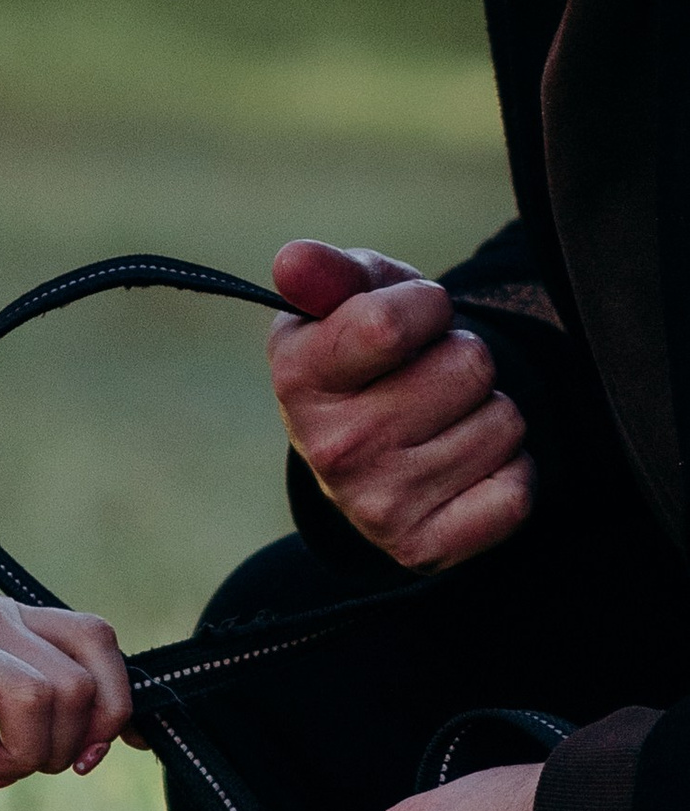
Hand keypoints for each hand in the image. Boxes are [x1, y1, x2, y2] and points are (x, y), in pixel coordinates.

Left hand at [0, 561, 134, 779]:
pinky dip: (107, 682)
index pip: (30, 691)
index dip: (26, 748)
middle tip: (7, 772)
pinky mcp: (13, 621)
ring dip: (99, 712)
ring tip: (60, 758)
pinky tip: (110, 730)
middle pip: (75, 679)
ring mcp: (5, 612)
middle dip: (59, 742)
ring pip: (96, 646)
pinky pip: (84, 639)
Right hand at [270, 239, 530, 568]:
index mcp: (298, 379)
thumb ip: (329, 273)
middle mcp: (332, 449)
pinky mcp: (425, 549)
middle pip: (468, 366)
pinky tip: (466, 467)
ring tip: (447, 420)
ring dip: (488, 412)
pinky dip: (508, 471)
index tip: (414, 319)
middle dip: (464, 359)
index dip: (425, 306)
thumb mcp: (348, 304)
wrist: (366, 459)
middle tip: (429, 378)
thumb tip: (294, 261)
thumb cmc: (367, 361)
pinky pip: (516, 491)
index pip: (388, 325)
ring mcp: (377, 506)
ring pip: (504, 423)